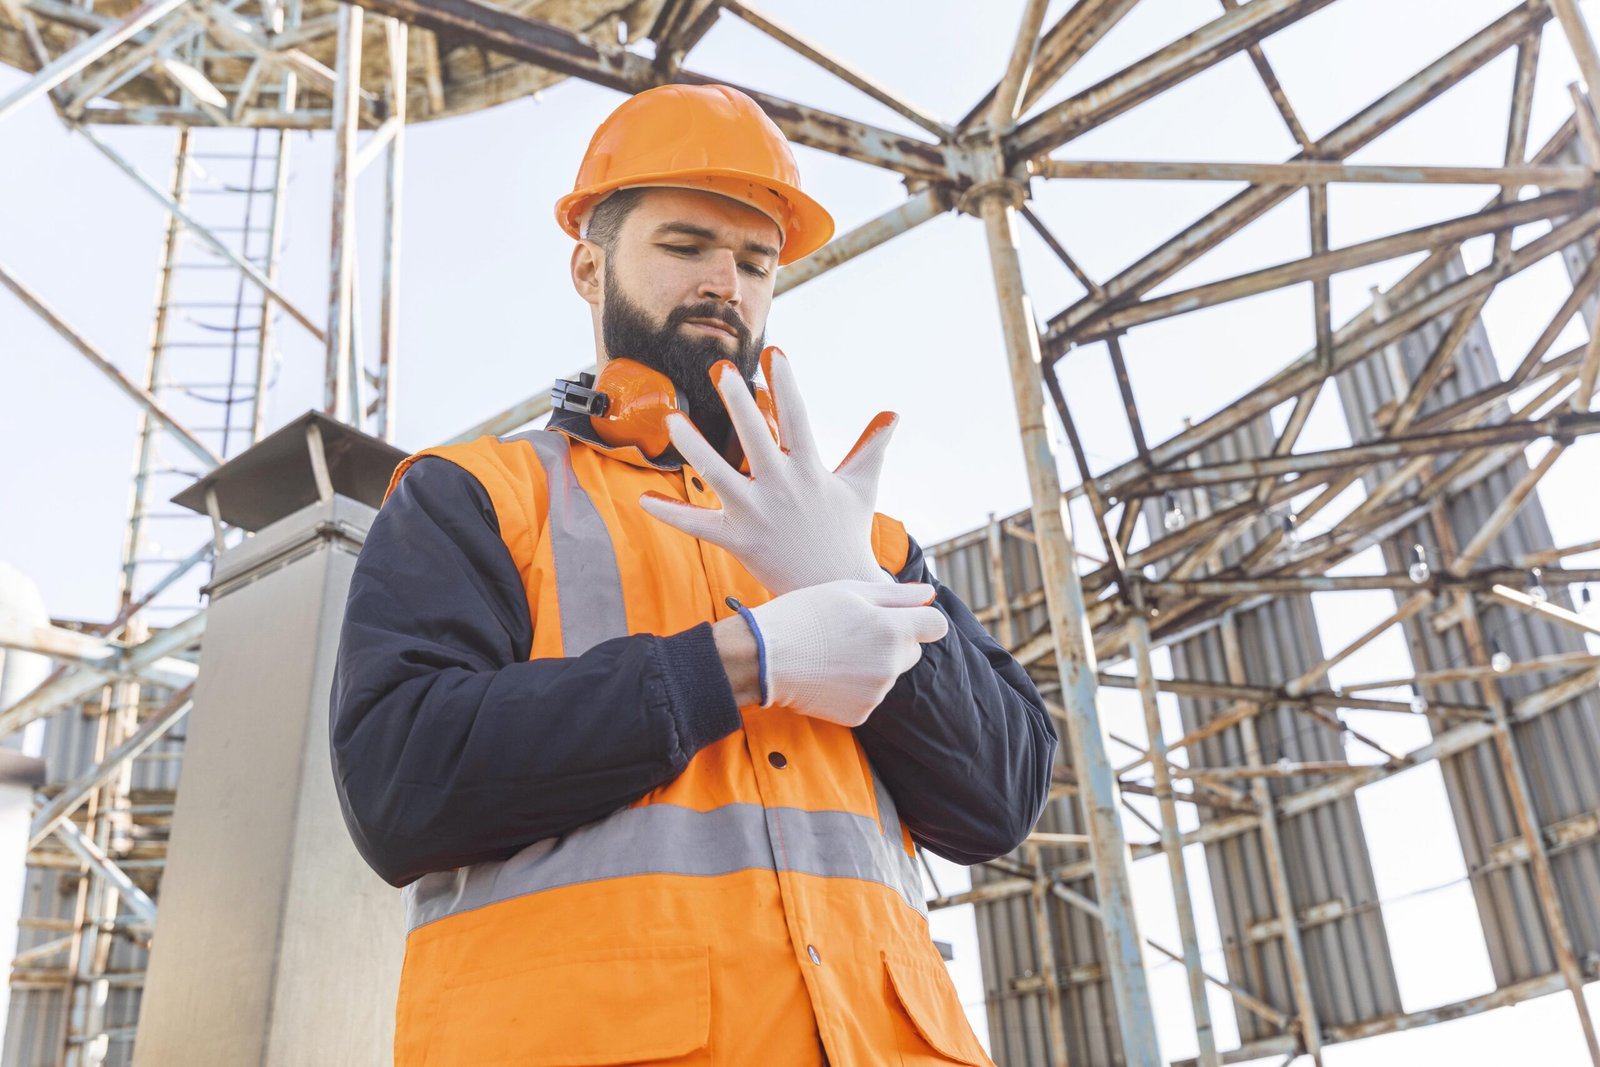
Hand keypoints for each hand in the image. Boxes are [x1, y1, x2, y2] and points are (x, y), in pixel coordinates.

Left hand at [639, 347, 897, 592]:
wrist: (836, 588)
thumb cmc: (847, 533)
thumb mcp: (862, 487)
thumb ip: (871, 447)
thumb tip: (893, 413)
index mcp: (810, 470)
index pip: (798, 418)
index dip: (786, 384)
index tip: (775, 353)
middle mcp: (782, 488)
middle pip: (756, 438)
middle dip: (739, 403)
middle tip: (722, 370)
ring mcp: (757, 515)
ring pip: (719, 475)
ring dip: (694, 447)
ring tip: (672, 419)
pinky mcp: (738, 540)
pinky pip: (699, 525)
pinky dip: (672, 514)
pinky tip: (645, 499)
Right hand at [744, 580, 948, 726]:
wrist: (762, 659)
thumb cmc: (804, 615)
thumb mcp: (849, 591)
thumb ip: (897, 595)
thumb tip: (930, 595)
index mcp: (892, 632)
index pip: (936, 626)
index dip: (920, 618)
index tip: (900, 616)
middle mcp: (890, 666)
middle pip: (911, 652)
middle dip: (893, 641)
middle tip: (854, 631)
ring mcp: (876, 694)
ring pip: (887, 674)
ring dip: (871, 664)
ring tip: (833, 652)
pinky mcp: (859, 715)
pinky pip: (869, 696)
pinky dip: (854, 687)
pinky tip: (827, 673)